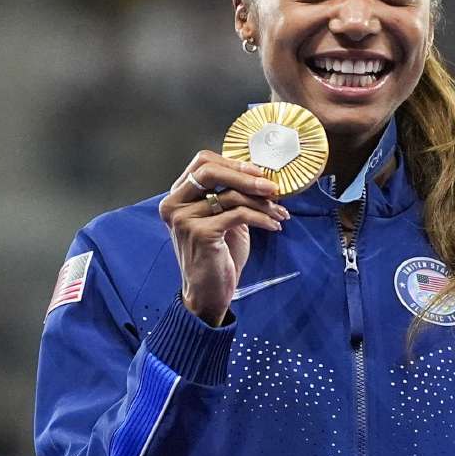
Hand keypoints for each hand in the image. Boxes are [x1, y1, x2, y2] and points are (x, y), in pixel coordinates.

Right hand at [159, 151, 288, 325]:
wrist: (208, 294)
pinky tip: (274, 225)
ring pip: (231, 195)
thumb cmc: (217, 256)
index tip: (259, 173)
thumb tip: (261, 176)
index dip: (233, 163)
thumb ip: (230, 195)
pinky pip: (239, 214)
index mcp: (177, 196)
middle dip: (247, 176)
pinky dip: (262, 218)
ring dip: (263, 203)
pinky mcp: (200, 233)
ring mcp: (184, 219)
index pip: (202, 162)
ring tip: (280, 212)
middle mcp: (174, 205)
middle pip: (211, 171)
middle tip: (273, 188)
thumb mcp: (223, 219)